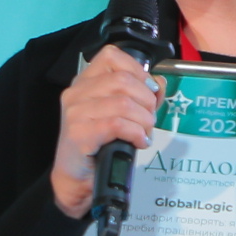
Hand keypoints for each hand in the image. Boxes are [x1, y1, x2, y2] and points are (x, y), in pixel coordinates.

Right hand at [49, 44, 161, 218]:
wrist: (76, 180)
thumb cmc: (98, 146)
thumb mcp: (120, 115)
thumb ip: (140, 95)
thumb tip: (159, 83)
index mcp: (85, 82)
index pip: (111, 56)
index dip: (137, 71)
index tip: (148, 91)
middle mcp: (76, 92)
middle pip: (123, 80)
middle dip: (146, 100)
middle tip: (149, 119)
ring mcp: (75, 112)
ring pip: (123, 103)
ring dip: (143, 120)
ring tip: (144, 132)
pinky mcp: (79, 133)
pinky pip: (117, 124)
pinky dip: (136, 133)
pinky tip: (139, 142)